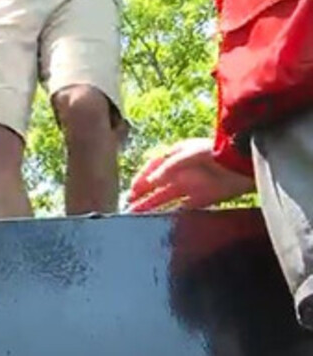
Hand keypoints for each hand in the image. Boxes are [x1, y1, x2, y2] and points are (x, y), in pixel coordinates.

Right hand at [126, 137, 255, 212]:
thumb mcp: (188, 154)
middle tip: (128, 208)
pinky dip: (174, 213)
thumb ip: (168, 168)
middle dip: (142, 196)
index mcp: (174, 157)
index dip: (140, 180)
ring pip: (166, 198)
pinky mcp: (204, 198)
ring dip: (152, 206)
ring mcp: (192, 185)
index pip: (151, 169)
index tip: (130, 191)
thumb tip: (150, 181)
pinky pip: (185, 207)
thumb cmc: (215, 151)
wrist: (244, 161)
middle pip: (156, 186)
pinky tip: (164, 220)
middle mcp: (180, 172)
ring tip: (138, 216)